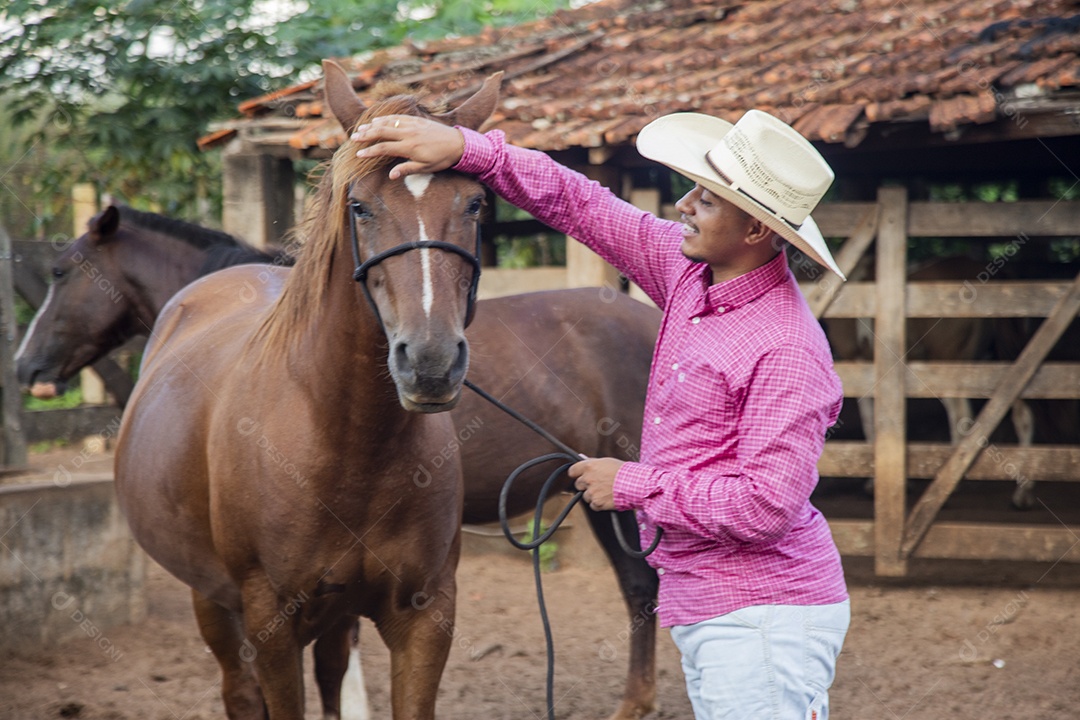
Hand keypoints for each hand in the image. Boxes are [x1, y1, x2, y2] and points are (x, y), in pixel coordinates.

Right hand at [351, 115, 465, 179]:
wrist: (458, 143)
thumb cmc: (442, 158)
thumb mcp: (426, 168)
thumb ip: (407, 169)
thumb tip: (390, 176)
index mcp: (409, 147)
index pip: (384, 148)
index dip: (370, 152)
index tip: (359, 155)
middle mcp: (408, 133)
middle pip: (382, 131)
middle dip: (366, 135)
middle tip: (353, 138)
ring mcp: (412, 124)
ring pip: (388, 122)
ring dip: (373, 125)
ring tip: (361, 129)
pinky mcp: (417, 119)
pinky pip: (397, 116)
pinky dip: (385, 118)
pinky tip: (377, 120)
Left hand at [569, 457, 623, 511]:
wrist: (635, 484)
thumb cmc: (624, 472)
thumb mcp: (607, 462)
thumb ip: (594, 463)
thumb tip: (586, 462)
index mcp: (589, 466)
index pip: (572, 471)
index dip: (576, 473)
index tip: (579, 475)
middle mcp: (587, 479)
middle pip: (578, 484)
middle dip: (585, 485)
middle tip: (596, 484)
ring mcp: (591, 492)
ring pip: (585, 496)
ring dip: (593, 495)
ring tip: (605, 492)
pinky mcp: (597, 503)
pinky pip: (593, 505)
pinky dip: (599, 504)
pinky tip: (608, 498)